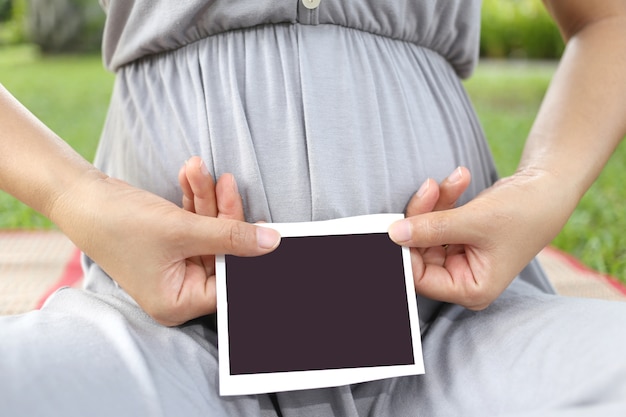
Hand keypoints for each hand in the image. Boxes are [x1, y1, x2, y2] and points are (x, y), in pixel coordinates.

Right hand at [50, 159, 279, 325]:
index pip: (228, 282)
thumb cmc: (121, 223)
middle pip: (222, 252)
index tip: (266, 227)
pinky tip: (191, 175)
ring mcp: (175, 266)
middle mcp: (178, 290)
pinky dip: (194, 200)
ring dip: (207, 199)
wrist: (80, 197)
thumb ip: (232, 236)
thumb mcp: (183, 230)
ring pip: (210, 232)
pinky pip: (195, 224)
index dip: (247, 254)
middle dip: (223, 213)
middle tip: (228, 184)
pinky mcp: (172, 244)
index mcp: (178, 301)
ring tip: (199, 170)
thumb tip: (272, 242)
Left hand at [389, 168, 569, 309]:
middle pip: (419, 251)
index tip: (396, 222)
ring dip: (433, 203)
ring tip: (451, 180)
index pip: (420, 278)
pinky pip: (437, 220)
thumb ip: (432, 229)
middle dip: (422, 216)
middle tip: (428, 188)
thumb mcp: (475, 220)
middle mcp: (463, 278)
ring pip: (426, 232)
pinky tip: (459, 179)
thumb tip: (395, 234)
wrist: (549, 187)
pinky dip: (443, 199)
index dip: (405, 250)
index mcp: (471, 288)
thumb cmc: (524, 211)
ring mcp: (460, 257)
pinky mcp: (458, 237)